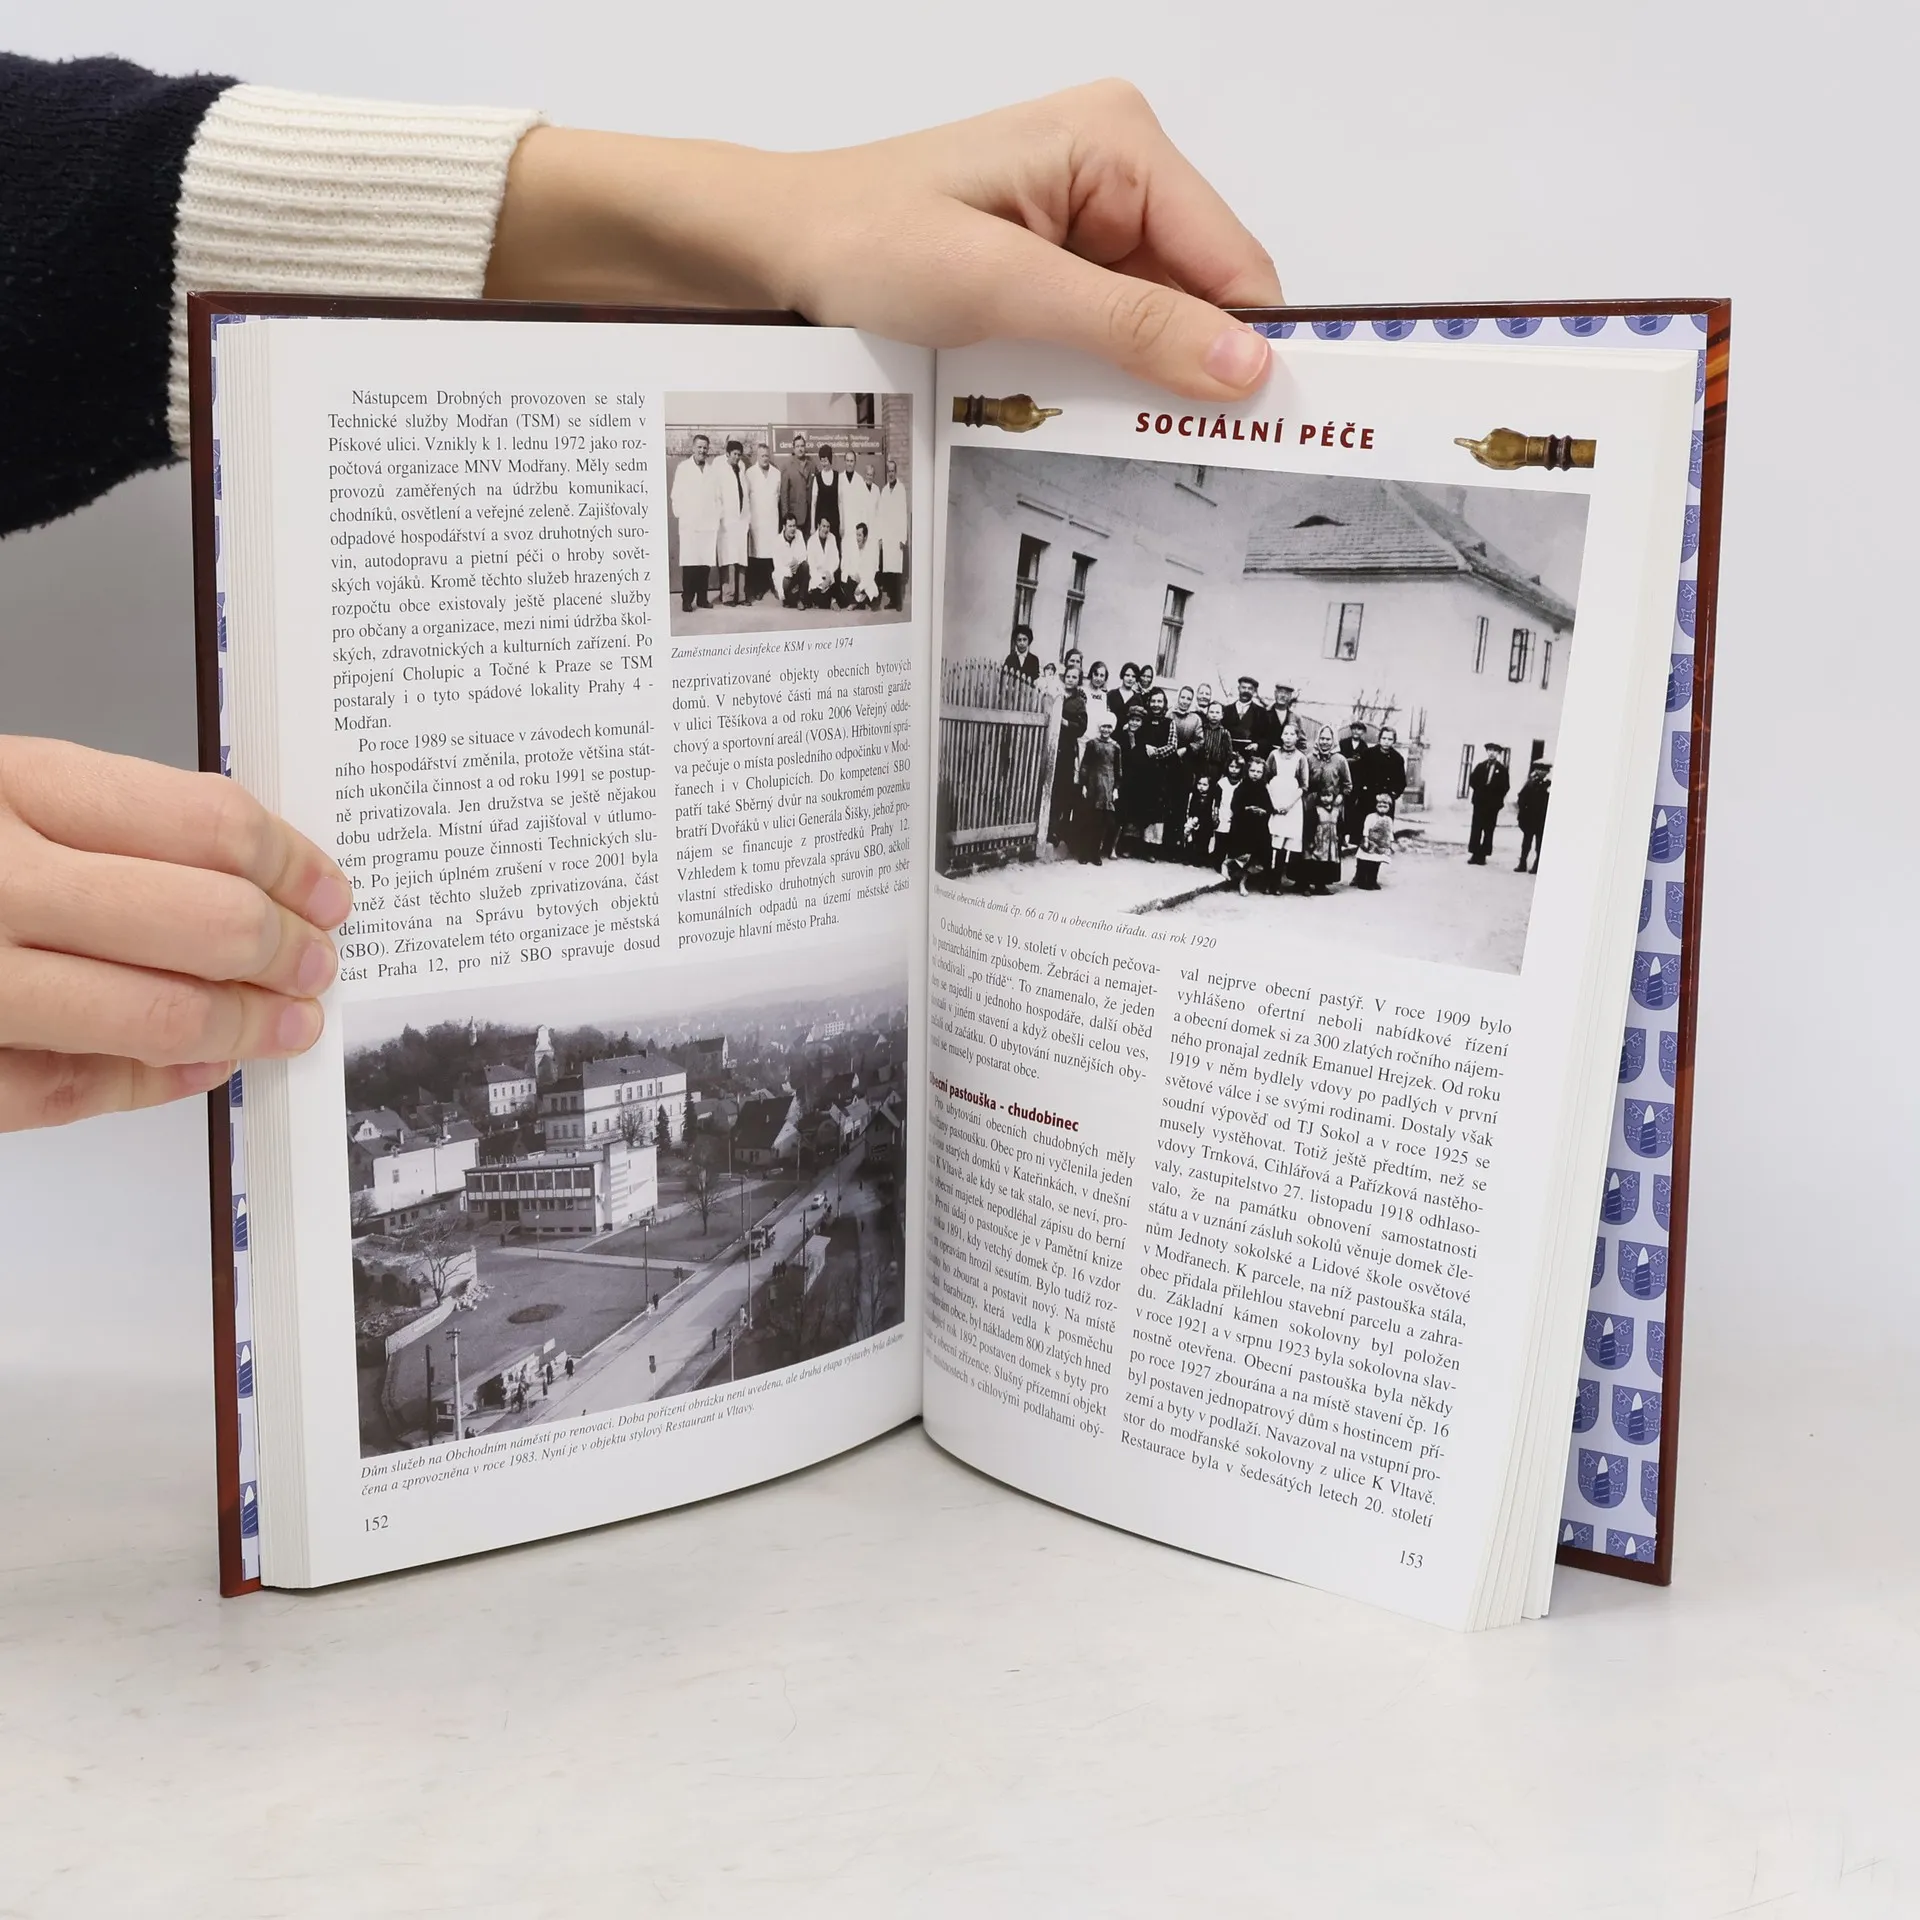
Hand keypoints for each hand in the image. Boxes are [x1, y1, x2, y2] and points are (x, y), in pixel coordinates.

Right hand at [0, 738, 351, 1130]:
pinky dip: (154, 1083)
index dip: (292, 865)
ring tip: (280, 1022)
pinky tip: (197, 1068)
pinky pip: (75, 1087)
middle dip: (289, 952)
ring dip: (243, 1026)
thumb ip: (98, 823)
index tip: (326, 890)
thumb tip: (244, 874)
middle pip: (207, 921)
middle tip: (316, 963)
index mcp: (6, 787)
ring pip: (158, 1013)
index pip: (206, 825)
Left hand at [486, 80, 1281, 400]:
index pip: (1233, 259)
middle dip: (1192, 370)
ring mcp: (1088, 218)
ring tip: (1108, 433)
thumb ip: (1129, 325)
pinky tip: (1073, 408)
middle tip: (1181, 455)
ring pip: (1160, 323)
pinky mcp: (1057, 264)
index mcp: (1118, 142)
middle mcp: (1116, 169)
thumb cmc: (861, 239)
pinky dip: (1101, 379)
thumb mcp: (1002, 288)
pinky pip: (1112, 332)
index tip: (1266, 431)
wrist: (773, 249)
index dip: (1252, 346)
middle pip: (1204, 293)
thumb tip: (1244, 364)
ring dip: (1140, 382)